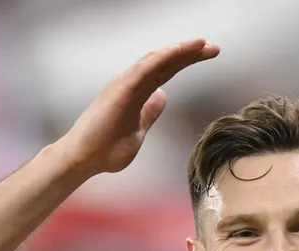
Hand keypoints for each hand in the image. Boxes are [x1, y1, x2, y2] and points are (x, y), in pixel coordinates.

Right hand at [55, 38, 219, 176]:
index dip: (187, 61)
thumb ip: (149, 113)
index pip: (166, 71)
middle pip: (165, 62)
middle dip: (189, 53)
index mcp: (138, 93)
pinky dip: (160, 58)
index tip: (210, 54)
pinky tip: (177, 51)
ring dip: (179, 51)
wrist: (84, 160)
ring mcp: (124, 85)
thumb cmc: (106, 149)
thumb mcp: (138, 131)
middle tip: (214, 47)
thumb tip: (162, 96)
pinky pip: (143, 70)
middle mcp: (131, 84)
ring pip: (155, 61)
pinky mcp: (120, 91)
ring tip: (201, 43)